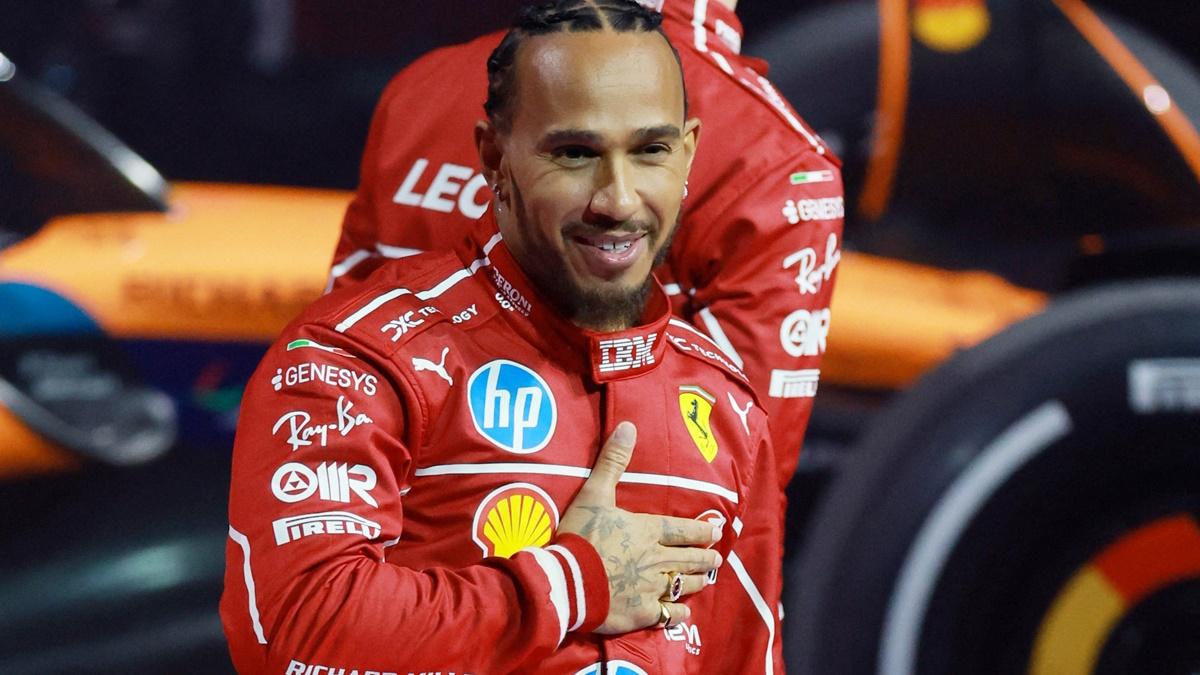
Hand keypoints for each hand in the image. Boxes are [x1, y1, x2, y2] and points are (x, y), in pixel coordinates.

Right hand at [559, 421, 722, 633]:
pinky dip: (678, 613)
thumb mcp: (594, 494)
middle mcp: (657, 559)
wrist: (569, 581)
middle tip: (717, 559)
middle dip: (705, 558)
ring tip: (706, 580)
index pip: (683, 530)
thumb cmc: (581, 536)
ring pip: (682, 584)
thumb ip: (612, 461)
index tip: (716, 532)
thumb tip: (628, 426)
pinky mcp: (641, 613)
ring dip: (696, 581)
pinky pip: (667, 615)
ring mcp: (651, 589)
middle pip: (689, 558)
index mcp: (649, 531)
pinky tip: (683, 612)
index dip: (702, 531)